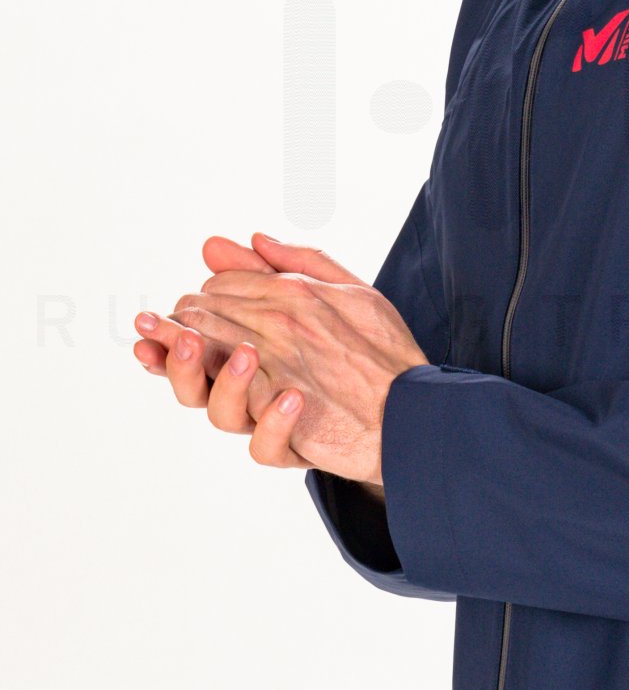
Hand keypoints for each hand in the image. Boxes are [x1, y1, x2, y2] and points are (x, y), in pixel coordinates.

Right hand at [132, 232, 429, 481]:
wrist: (415, 402)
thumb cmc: (369, 345)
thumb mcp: (334, 291)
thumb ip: (284, 265)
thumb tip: (231, 241)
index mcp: (250, 348)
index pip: (196, 336)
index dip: (170, 330)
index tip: (152, 319)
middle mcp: (253, 386)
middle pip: (194, 376)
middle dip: (180, 355)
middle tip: (183, 335)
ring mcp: (270, 417)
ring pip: (219, 412)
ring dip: (225, 384)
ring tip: (248, 354)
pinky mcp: (296, 446)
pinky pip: (265, 447)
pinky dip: (273, 425)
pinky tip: (293, 398)